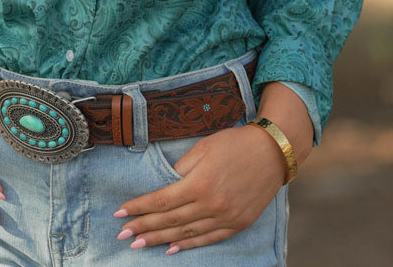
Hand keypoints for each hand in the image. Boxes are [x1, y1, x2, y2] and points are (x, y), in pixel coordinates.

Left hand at [114, 125, 285, 253]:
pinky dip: (189, 245)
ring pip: (186, 233)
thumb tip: (164, 182)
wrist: (272, 152)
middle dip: (144, 228)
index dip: (139, 207)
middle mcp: (211, 205)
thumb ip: (182, 167)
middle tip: (123, 235)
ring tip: (140, 244)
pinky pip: (208, 239)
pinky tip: (172, 249)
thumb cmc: (234, 144)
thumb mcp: (203, 147)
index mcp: (200, 183)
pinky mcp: (238, 224)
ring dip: (160, 240)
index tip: (120, 212)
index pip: (162, 200)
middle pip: (170, 221)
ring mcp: (226, 218)